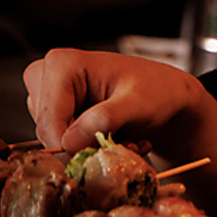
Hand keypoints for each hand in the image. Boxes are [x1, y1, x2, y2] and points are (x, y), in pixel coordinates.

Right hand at [23, 48, 204, 156]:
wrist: (168, 95)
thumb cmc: (157, 90)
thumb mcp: (137, 104)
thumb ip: (104, 119)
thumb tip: (69, 141)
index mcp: (63, 64)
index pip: (48, 121)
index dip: (71, 146)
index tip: (103, 152)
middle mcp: (50, 76)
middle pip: (47, 132)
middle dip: (83, 145)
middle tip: (120, 142)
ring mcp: (52, 94)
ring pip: (56, 139)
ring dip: (90, 147)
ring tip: (122, 136)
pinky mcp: (59, 110)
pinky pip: (62, 141)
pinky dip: (90, 147)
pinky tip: (116, 137)